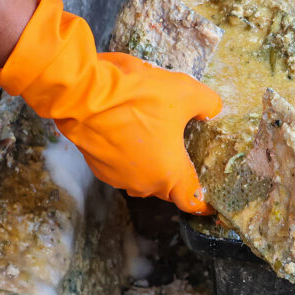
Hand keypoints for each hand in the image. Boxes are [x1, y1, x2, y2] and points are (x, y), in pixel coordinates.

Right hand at [0, 0, 221, 213]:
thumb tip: (212, 109)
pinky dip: (130, 155)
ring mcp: (116, 176)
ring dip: (152, 164)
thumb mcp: (185, 92)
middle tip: (187, 157)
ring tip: (160, 142)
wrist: (82, 94)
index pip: (192, 201)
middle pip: (167, 188)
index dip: (204, 202)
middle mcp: (142, 184)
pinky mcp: (96, 164)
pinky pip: (122, 165)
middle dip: (178, 176)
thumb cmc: (138, 97)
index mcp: (168, 175)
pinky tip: (133, 133)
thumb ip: (208, 104)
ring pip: (142, 177)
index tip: (211, 200)